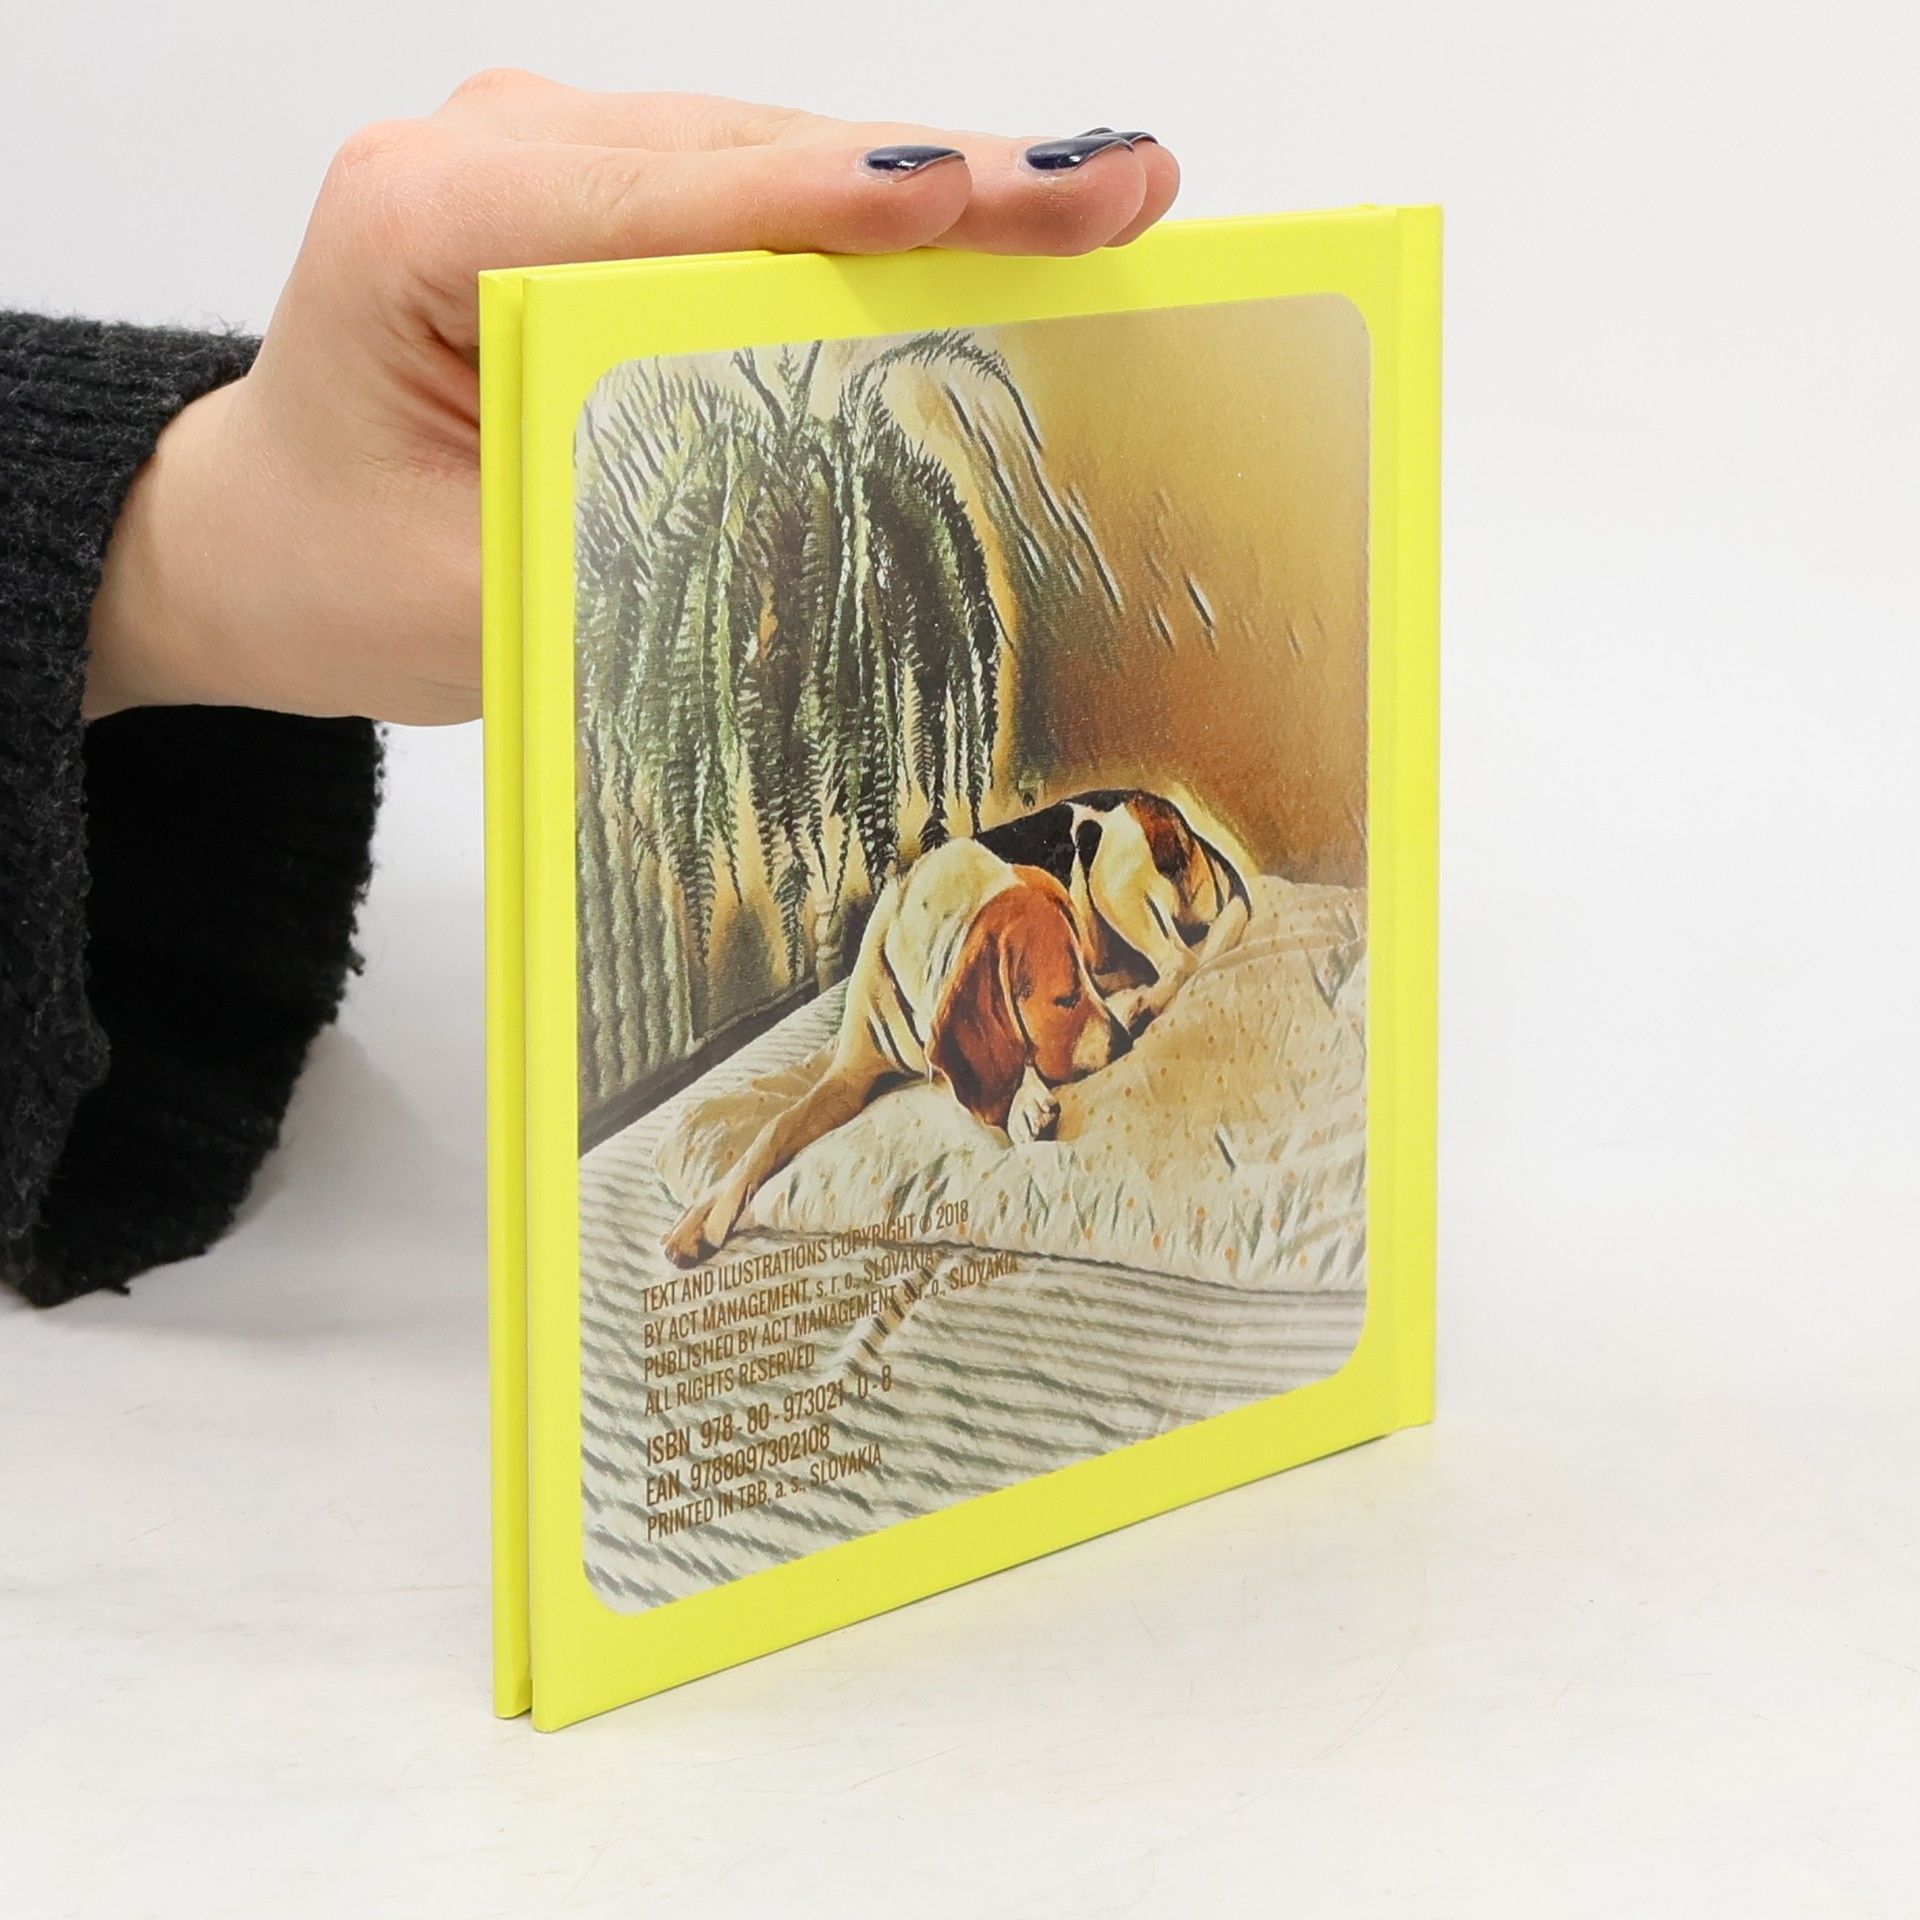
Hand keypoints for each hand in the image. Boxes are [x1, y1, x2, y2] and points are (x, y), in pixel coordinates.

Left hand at [84, 78, 1179, 723]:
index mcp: (426, 227)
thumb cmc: (350, 570)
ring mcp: (553, 153)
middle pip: (754, 150)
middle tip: (1121, 188)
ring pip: (778, 151)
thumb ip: (628, 539)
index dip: (835, 200)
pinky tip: (1002, 221)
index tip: (976, 197)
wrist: (276, 530)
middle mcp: (492, 151)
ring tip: (1101, 198)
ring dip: (942, 184)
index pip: (668, 199)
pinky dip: (884, 213)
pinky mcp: (605, 183)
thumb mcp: (478, 597)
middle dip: (946, 176)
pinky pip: (762, 182)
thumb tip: (812, 522)